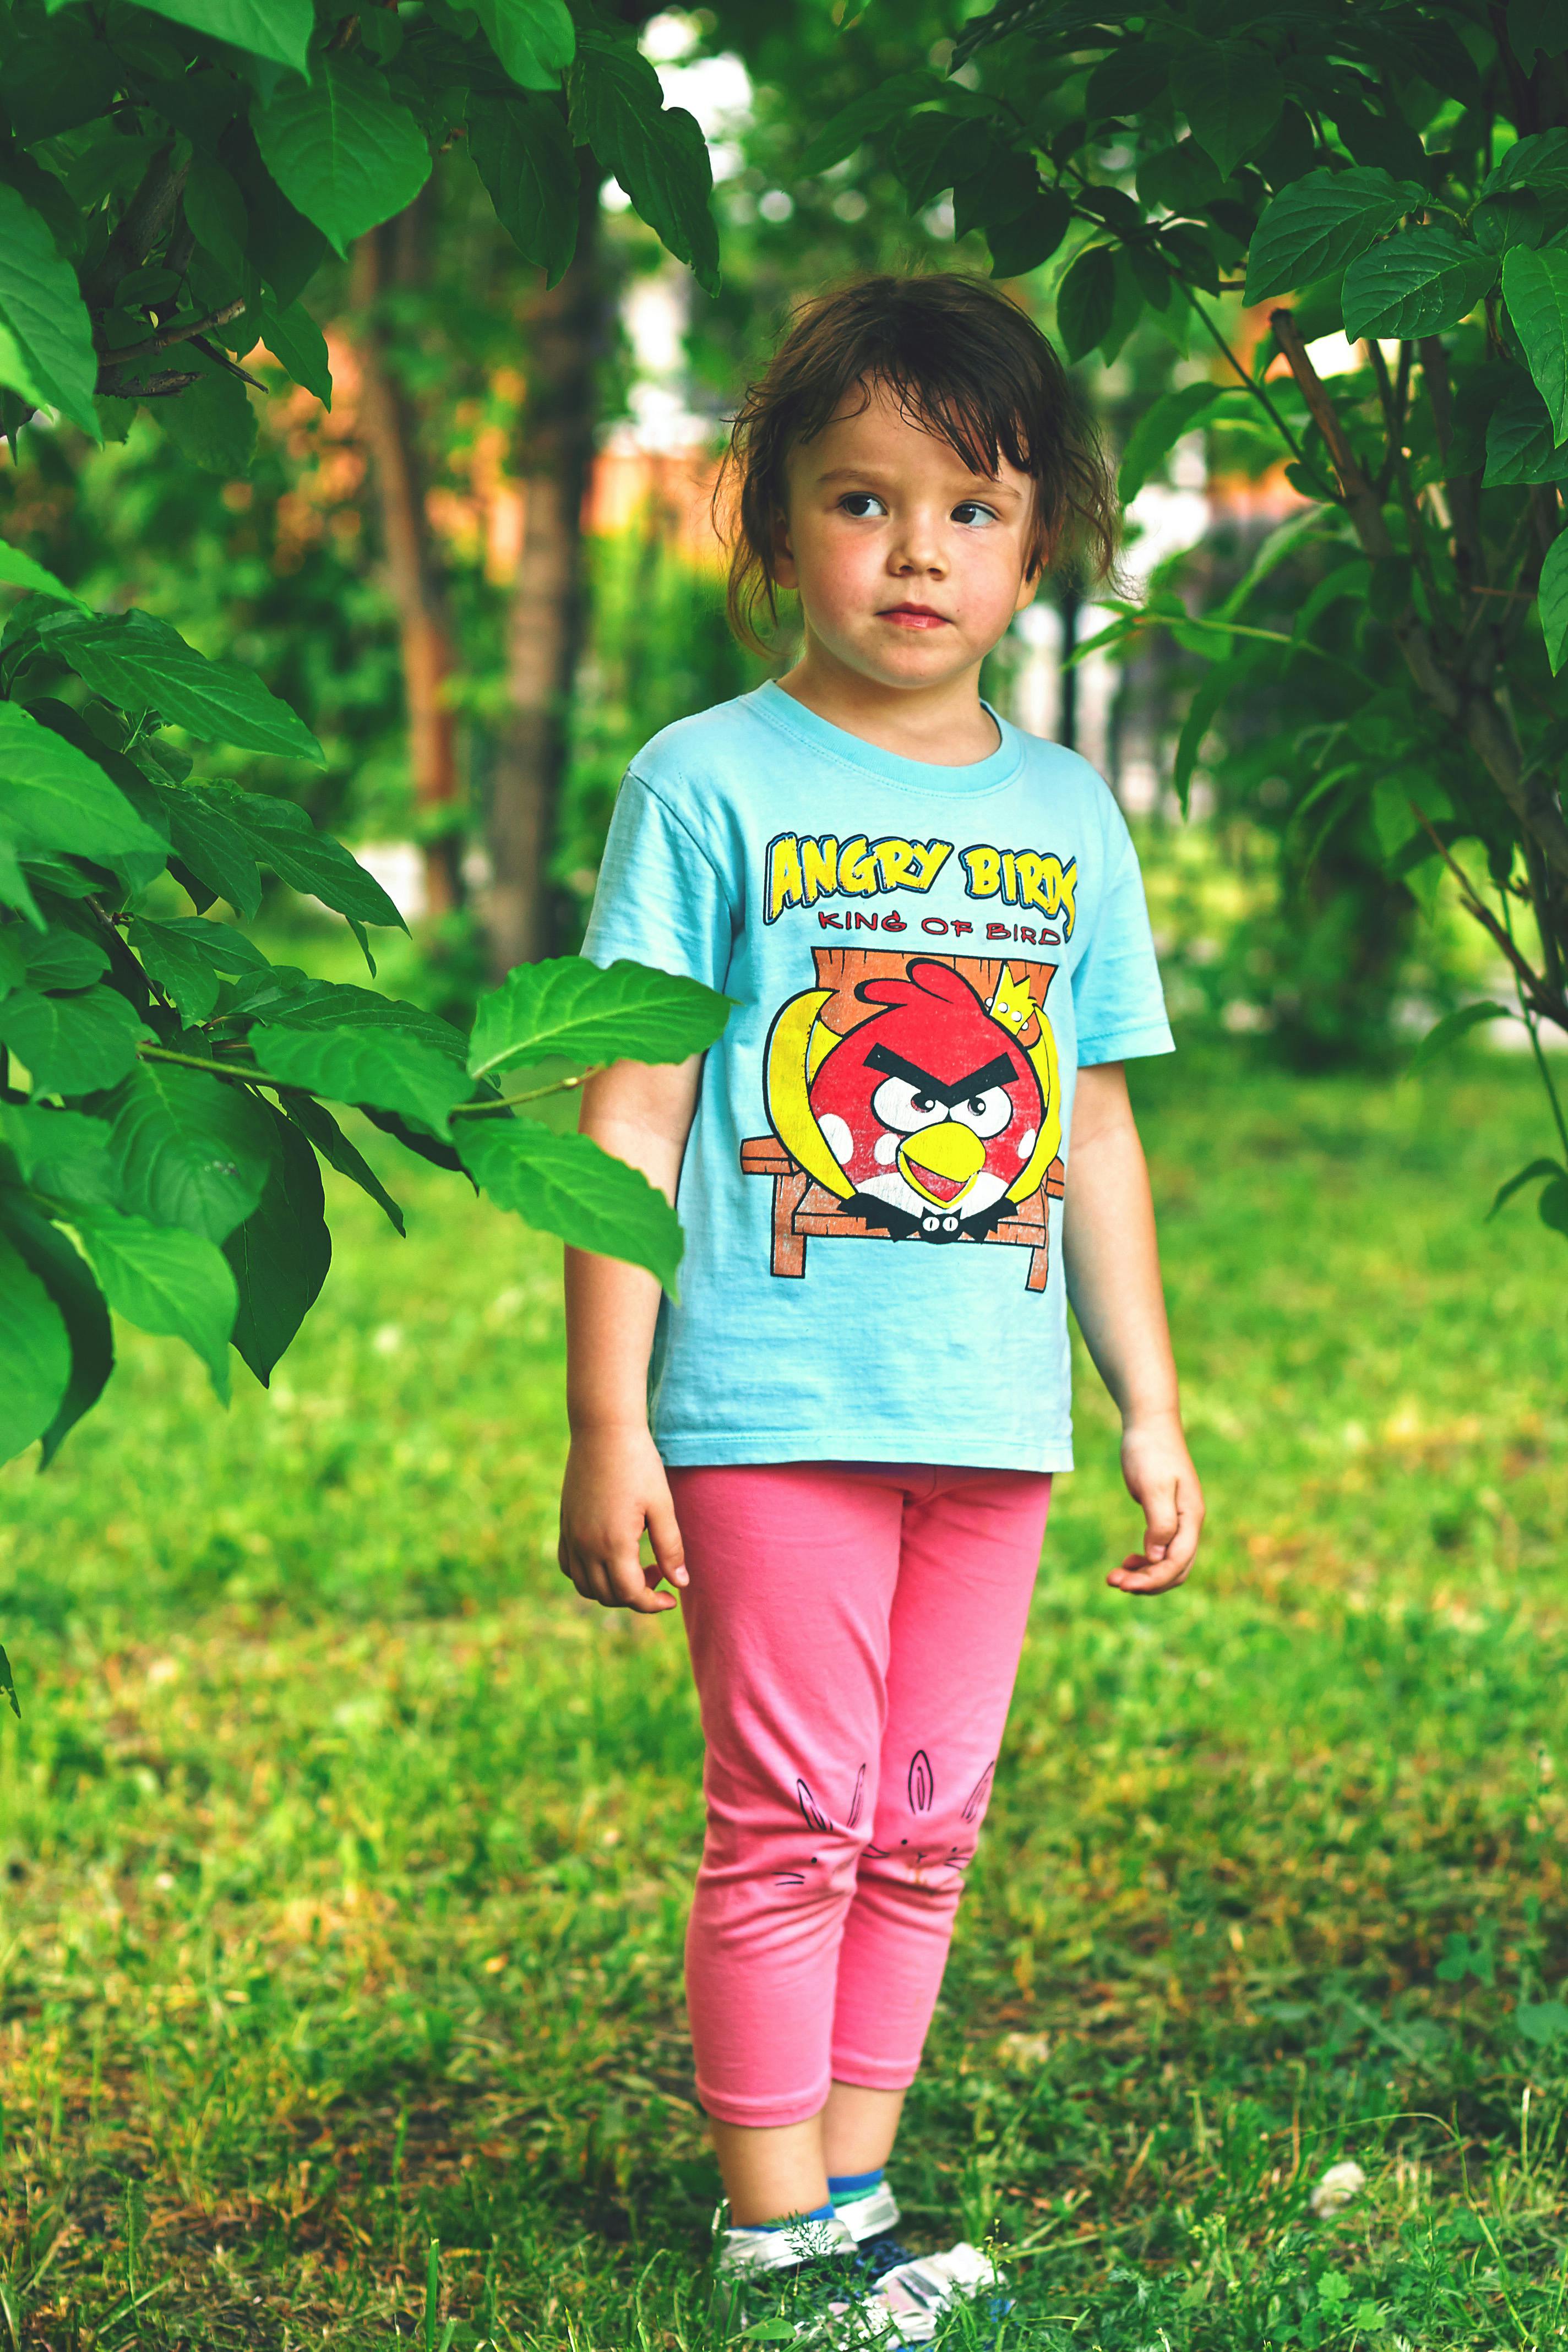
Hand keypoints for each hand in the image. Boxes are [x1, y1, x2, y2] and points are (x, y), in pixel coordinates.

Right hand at [558, 1423, 687, 1614]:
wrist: (604, 1430)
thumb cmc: (639, 1464)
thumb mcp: (662, 1506)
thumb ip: (671, 1548)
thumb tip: (680, 1584)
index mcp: (613, 1543)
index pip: (630, 1594)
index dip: (653, 1604)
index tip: (671, 1597)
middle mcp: (586, 1545)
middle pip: (607, 1595)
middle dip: (636, 1596)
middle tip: (659, 1573)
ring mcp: (571, 1536)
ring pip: (585, 1586)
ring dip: (611, 1589)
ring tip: (637, 1566)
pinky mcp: (565, 1524)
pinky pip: (569, 1566)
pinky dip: (587, 1575)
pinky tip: (608, 1558)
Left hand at [1109, 1412, 1202, 1593]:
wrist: (1149, 1425)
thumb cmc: (1150, 1452)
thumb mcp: (1154, 1487)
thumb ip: (1160, 1523)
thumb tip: (1159, 1559)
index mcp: (1191, 1518)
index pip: (1177, 1563)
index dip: (1152, 1579)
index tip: (1122, 1584)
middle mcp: (1190, 1524)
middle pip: (1176, 1570)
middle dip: (1147, 1582)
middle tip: (1113, 1581)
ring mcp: (1179, 1521)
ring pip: (1168, 1564)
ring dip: (1145, 1575)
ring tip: (1115, 1576)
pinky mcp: (1165, 1517)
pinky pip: (1161, 1551)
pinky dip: (1146, 1562)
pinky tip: (1129, 1560)